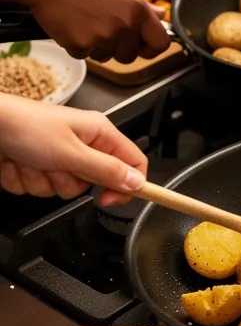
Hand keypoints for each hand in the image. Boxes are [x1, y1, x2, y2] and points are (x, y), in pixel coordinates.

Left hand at [0, 96, 146, 205]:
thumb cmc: (25, 126)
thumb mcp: (72, 152)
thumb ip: (107, 170)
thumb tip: (138, 183)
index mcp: (99, 133)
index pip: (133, 163)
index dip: (127, 184)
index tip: (110, 199)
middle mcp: (82, 144)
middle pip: (94, 182)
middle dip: (69, 182)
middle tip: (56, 167)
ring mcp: (60, 156)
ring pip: (64, 188)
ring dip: (43, 181)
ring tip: (30, 161)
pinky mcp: (39, 165)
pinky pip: (41, 188)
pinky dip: (25, 180)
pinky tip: (17, 163)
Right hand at [23, 0, 167, 61]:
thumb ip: (140, 6)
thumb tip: (160, 14)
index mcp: (137, 9)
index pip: (161, 43)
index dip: (152, 48)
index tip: (144, 47)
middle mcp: (124, 25)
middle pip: (131, 56)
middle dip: (118, 48)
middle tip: (101, 28)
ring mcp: (103, 37)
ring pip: (107, 57)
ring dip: (97, 46)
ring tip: (84, 22)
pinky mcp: (81, 45)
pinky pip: (84, 56)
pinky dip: (77, 45)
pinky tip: (71, 25)